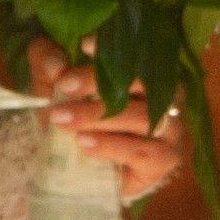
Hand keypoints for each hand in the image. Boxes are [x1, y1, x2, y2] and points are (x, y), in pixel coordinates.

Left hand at [26, 41, 183, 202]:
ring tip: (63, 120)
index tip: (84, 44)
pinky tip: (85, 144)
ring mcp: (168, 129)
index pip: (137, 52)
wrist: (83, 175)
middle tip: (64, 86)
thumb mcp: (55, 90)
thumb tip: (55, 65)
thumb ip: (50, 67)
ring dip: (98, 117)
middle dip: (99, 81)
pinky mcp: (164, 160)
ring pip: (141, 117)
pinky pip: (142, 151)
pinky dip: (111, 146)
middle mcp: (163, 96)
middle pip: (140, 82)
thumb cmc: (76, 123)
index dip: (114, 47)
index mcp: (143, 72)